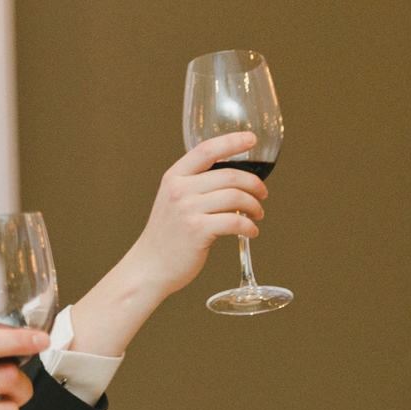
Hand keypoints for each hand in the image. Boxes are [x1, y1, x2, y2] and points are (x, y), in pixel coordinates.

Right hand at [127, 132, 267, 294]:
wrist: (149, 268)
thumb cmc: (166, 237)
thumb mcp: (172, 201)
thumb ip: (194, 185)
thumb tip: (233, 178)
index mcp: (174, 177)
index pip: (206, 150)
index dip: (232, 141)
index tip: (251, 139)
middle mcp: (179, 190)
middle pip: (230, 175)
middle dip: (254, 184)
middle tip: (262, 194)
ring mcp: (187, 211)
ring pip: (235, 197)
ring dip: (254, 205)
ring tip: (257, 214)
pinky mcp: (197, 231)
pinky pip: (234, 222)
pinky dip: (249, 227)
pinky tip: (251, 231)